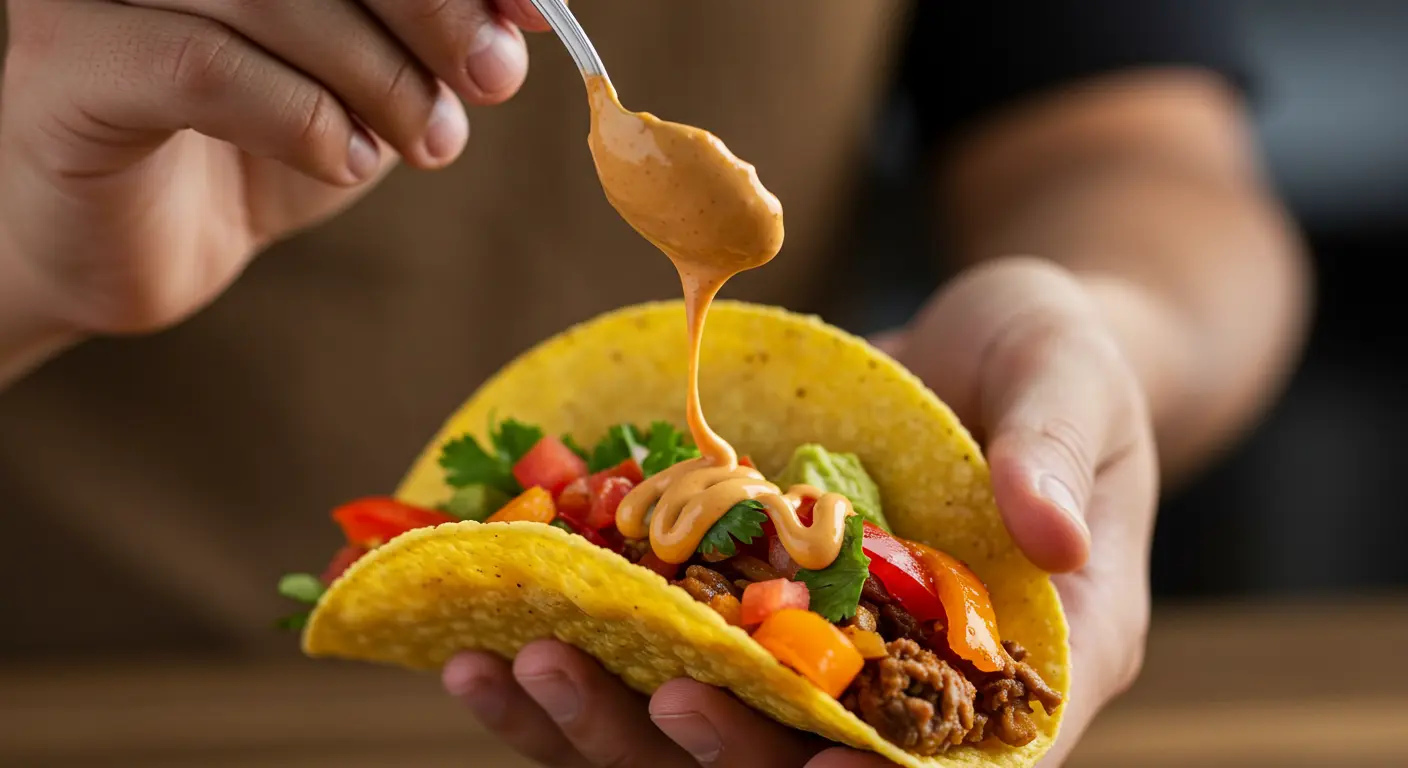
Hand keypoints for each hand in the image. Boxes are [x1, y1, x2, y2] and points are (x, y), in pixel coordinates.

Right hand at [0, 0, 543, 334]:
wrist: (144, 243)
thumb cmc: (262, 140)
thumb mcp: (372, 72)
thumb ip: (433, 29)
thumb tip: (525, 9)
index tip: (533, 15)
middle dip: (430, 7)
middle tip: (489, 79)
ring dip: (379, 76)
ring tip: (428, 141)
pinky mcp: (71, 65)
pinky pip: (204, 66)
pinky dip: (303, 119)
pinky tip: (346, 161)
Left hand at [441, 256, 1155, 765]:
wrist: (983, 344)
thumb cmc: (1056, 354)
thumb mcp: (1071, 376)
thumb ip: (1056, 449)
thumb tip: (1053, 535)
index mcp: (1027, 664)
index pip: (966, 764)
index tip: (813, 763)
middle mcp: (918, 690)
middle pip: (811, 765)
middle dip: (727, 750)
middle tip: (654, 695)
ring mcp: (821, 659)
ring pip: (715, 739)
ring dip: (615, 727)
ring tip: (519, 666)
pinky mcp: (746, 617)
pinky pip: (662, 664)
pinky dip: (581, 667)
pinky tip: (483, 642)